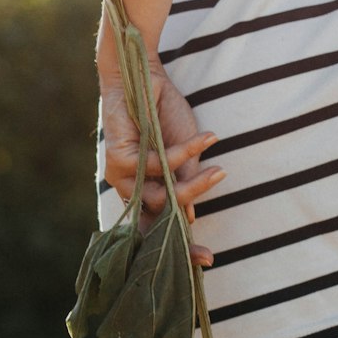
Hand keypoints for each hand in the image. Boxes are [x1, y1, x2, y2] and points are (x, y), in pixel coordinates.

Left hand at [98, 51, 224, 267]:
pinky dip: (184, 154)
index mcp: (146, 190)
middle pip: (157, 223)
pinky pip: (157, 168)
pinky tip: (205, 140)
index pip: (159, 228)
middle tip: (208, 256)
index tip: (206, 262)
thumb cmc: (164, 114)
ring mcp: (121, 176)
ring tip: (219, 171)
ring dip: (192, 187)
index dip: (179, 248)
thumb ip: (185, 183)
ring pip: (160, 198)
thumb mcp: (185, 154)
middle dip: (180, 242)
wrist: (145, 76)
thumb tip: (191, 220)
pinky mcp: (118, 158)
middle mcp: (130, 188)